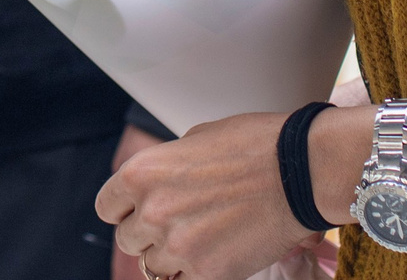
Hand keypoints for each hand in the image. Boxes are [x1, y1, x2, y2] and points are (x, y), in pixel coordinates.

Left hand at [96, 110, 324, 279]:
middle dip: (149, 234)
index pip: (107, 208)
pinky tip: (214, 253)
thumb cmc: (254, 146)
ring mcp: (178, 245)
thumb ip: (167, 168)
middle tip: (179, 223)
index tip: (139, 212)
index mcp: (141, 173)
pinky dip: (194, 271)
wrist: (299, 169)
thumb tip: (158, 186)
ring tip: (200, 237)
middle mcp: (152, 211)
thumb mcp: (195, 140)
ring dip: (171, 256)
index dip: (125, 210)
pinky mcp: (207, 272)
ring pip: (153, 266)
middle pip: (128, 240)